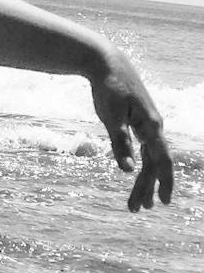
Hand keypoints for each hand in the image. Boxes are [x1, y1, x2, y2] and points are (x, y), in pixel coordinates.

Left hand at [90, 52, 173, 212]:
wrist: (107, 62)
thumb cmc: (108, 88)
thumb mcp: (111, 118)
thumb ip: (120, 144)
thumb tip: (128, 171)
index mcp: (150, 126)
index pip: (162, 161)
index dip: (164, 182)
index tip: (164, 202)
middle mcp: (153, 127)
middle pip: (153, 164)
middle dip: (146, 188)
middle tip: (136, 210)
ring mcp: (147, 124)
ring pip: (148, 158)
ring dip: (143, 179)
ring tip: (137, 202)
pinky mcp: (139, 120)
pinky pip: (144, 148)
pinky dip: (140, 163)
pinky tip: (135, 172)